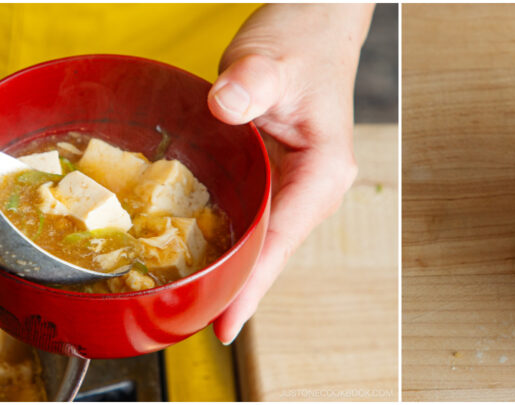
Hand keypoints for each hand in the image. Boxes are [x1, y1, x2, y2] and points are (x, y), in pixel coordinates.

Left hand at [206, 4, 372, 343]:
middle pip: (272, 252)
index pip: (281, 239)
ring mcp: (297, 185)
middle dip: (237, 289)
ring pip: (262, 240)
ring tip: (191, 303)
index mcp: (323, 170)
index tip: (226, 322)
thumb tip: (228, 103)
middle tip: (192, 322)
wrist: (315, 23)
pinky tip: (198, 255)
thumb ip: (250, 81)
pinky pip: (253, 217)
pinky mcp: (279, 177)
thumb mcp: (271, 59)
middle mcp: (314, 187)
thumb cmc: (302, 39)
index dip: (252, 283)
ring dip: (231, 268)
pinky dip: (227, 238)